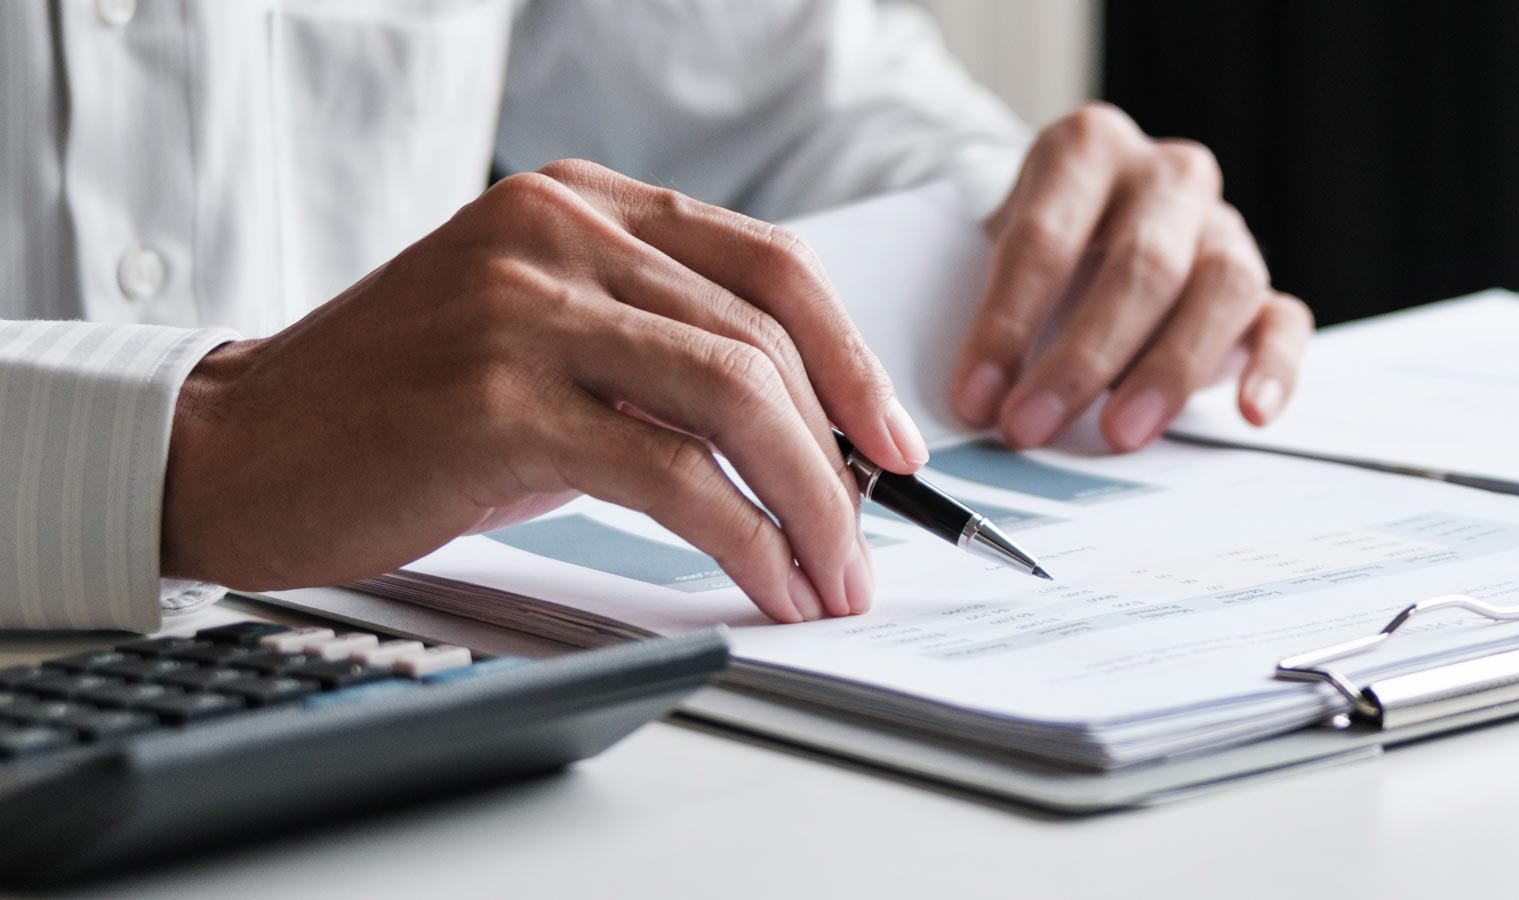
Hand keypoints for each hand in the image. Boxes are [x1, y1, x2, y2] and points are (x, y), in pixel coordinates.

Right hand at [161, 160, 928, 623]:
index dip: (853, 358)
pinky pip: (671, 472)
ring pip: (736, 395)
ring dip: (811, 503)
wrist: (239, 448)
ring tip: (831, 578)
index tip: (894, 442)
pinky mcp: (498, 399)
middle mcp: (556, 231)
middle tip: (866, 543)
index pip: (769, 264)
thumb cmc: (398, 408)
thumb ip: (655, 363)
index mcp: (579, 204)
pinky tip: (765, 582)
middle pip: (766, 336)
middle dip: (843, 456)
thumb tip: (800, 442)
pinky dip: (742, 537)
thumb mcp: (540, 348)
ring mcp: (525, 306)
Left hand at [949, 102, 1312, 450]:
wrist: (1086, 222)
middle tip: (1032, 426)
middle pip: (1141, 264)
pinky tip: (1248, 412)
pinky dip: (1272, 368)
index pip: (1045, 237)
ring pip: (1223, 286)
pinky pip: (1284, 319)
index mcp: (1085, 149)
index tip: (976, 396)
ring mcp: (1222, 225)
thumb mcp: (988, 251)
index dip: (1006, 324)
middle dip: (1081, 358)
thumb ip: (988, 312)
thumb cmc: (1032, 246)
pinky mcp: (1263, 284)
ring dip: (1169, 369)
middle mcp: (1164, 176)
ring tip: (1120, 433)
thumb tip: (975, 402)